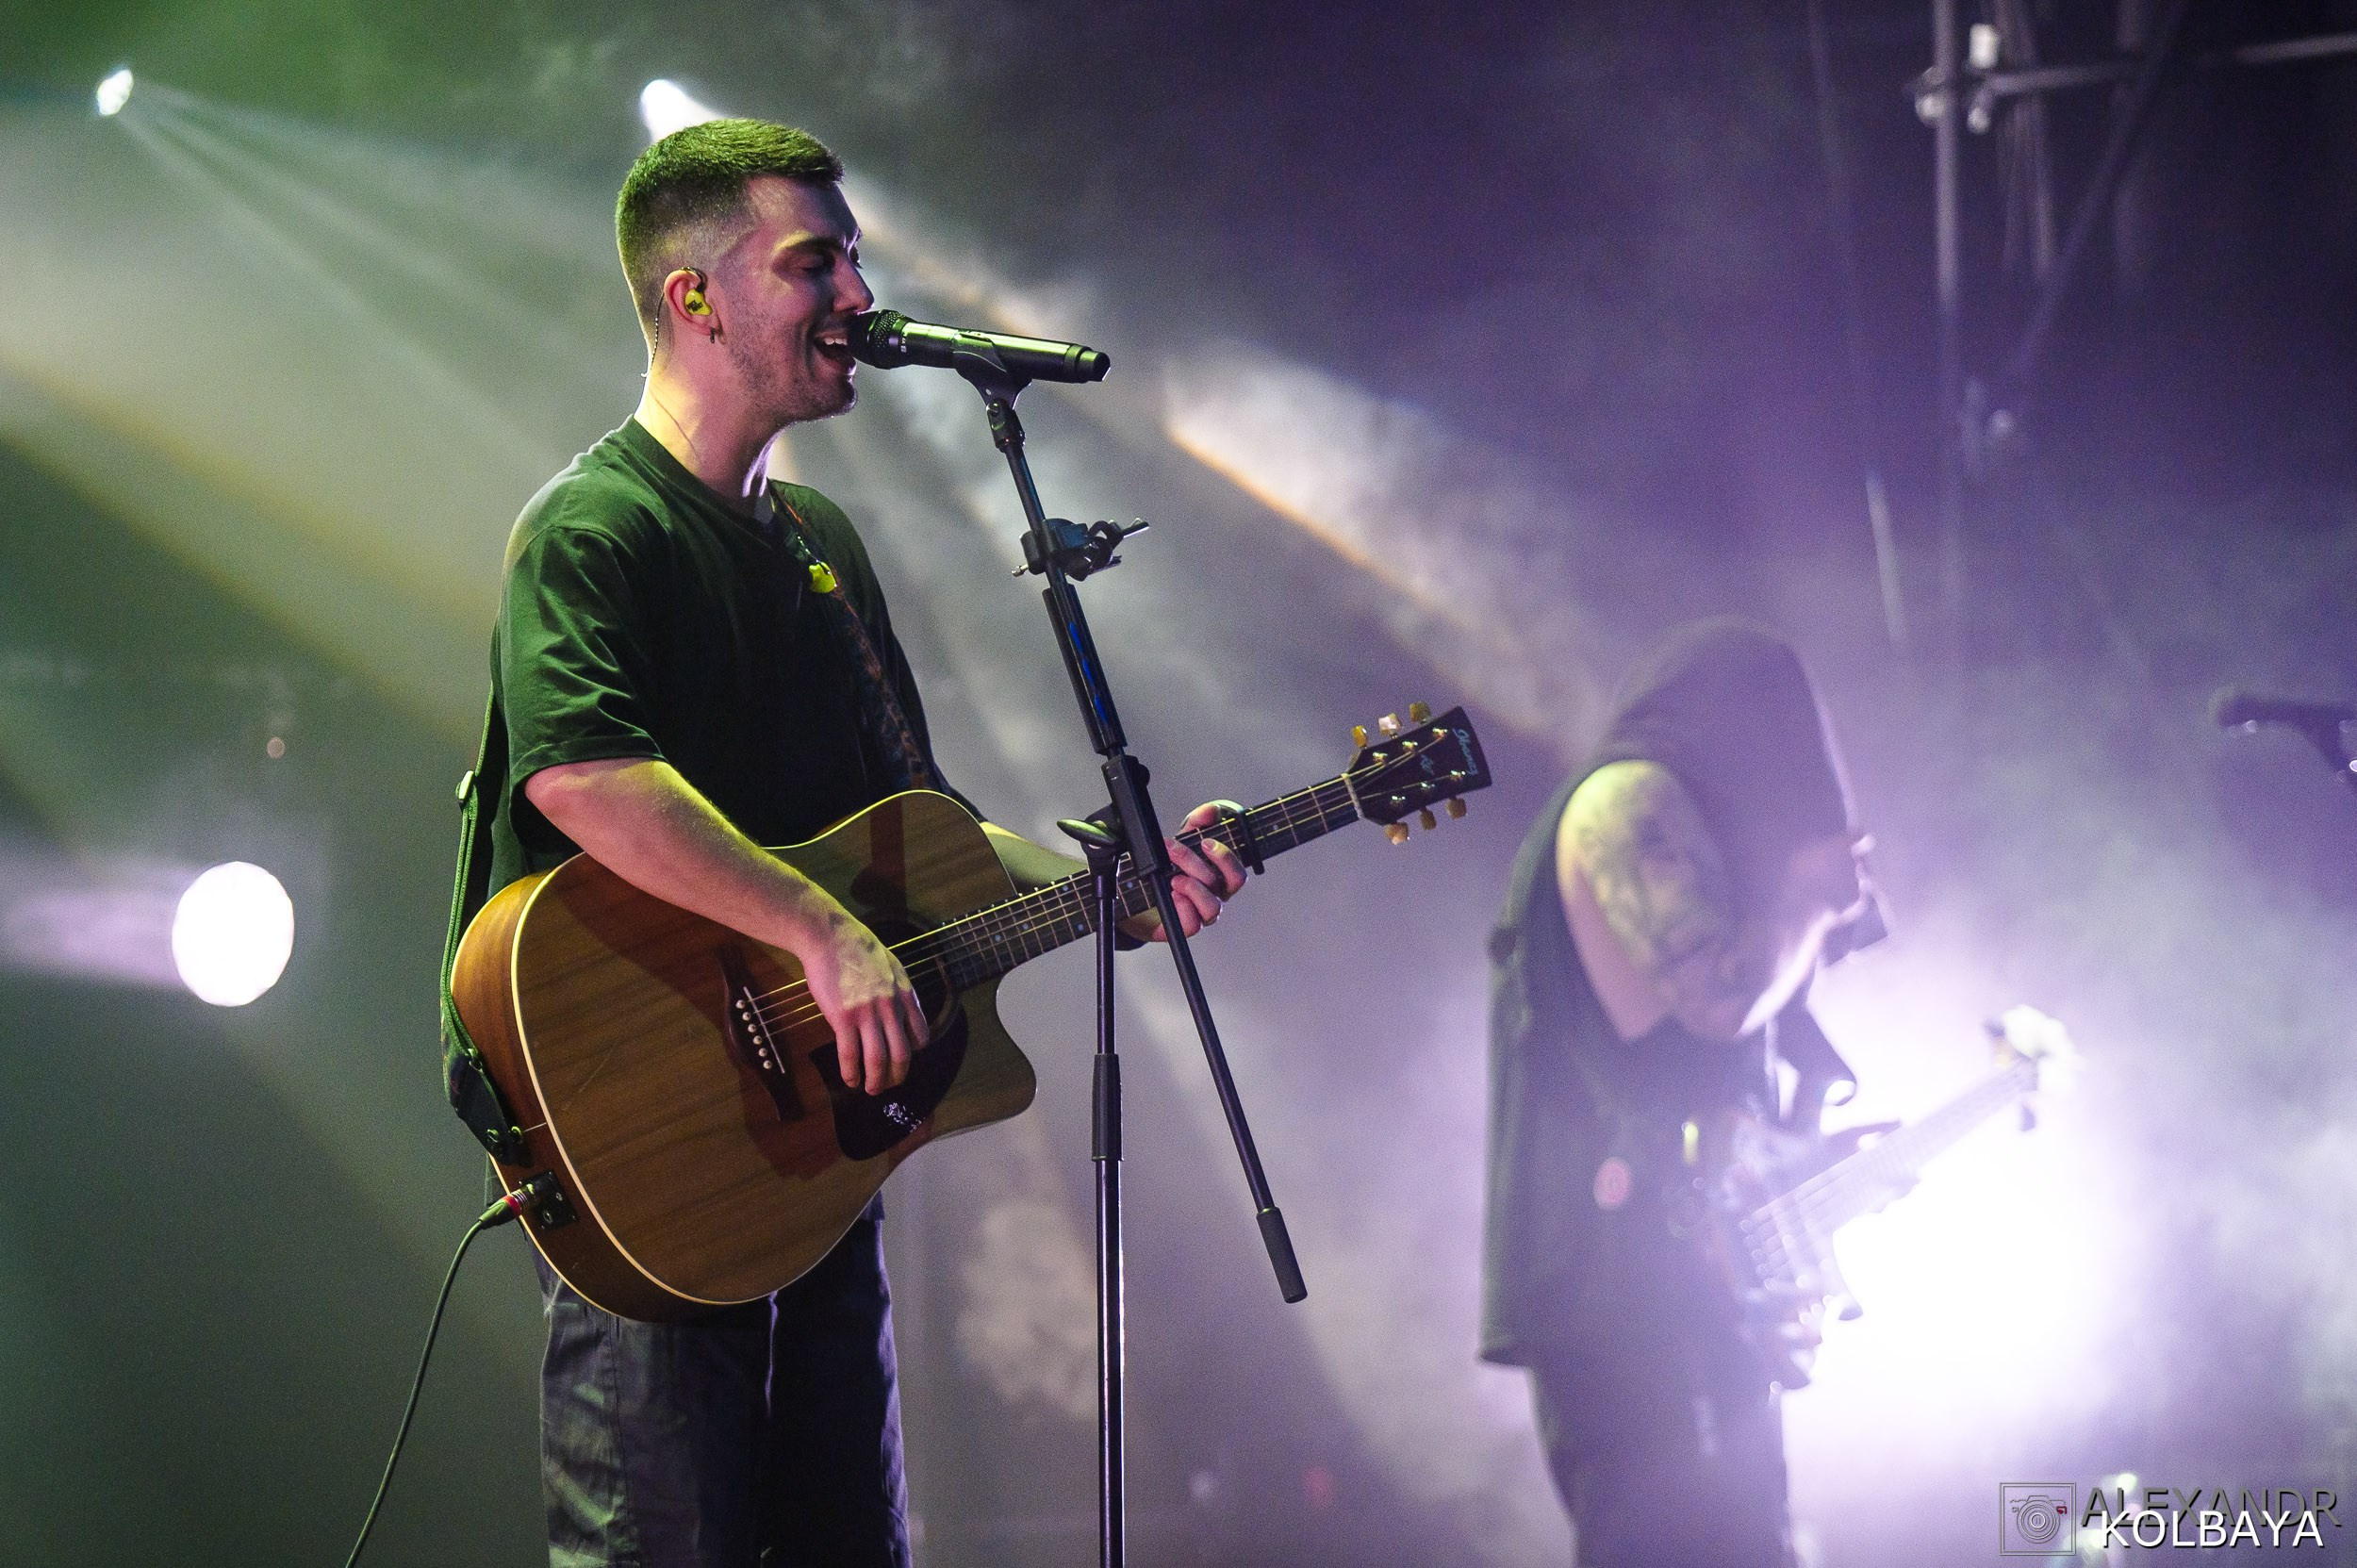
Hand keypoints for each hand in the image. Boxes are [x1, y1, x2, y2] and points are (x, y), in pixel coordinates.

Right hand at [793, 907, 927, 1095]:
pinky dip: (851, 1073)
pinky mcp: (843, 1018)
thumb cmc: (857, 948)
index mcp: (905, 995)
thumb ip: (899, 990)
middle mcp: (891, 1008)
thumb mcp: (891, 966)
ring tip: (871, 1090)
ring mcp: (867, 1014)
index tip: (903, 1058)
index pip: (920, 1035)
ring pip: (878, 1060)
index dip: (914, 1052)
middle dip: (897, 1076)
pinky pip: (850, 1055)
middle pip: (902, 1054)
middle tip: (890, 1085)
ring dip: (876, 1082)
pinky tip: (850, 1080)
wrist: (829, 936)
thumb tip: (903, 1009)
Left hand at [1123, 800, 1248, 943]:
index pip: (1237, 872)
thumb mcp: (1181, 843)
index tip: (1204, 842)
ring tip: (1173, 879)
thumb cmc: (1167, 872)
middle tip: (1173, 850)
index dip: (1225, 857)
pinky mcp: (1183, 928)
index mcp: (1219, 879)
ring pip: (1213, 907)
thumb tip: (1212, 810)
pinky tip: (1171, 895)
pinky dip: (1182, 907)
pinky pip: (1193, 924)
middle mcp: (1215, 898)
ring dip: (1192, 887)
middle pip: (1224, 884)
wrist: (1140, 901)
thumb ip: (1196, 824)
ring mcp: (1201, 915)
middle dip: (1196, 863)